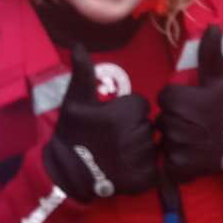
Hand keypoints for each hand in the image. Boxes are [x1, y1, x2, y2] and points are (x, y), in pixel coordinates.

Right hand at [43, 45, 158, 200]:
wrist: (67, 172)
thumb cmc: (72, 132)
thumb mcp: (76, 99)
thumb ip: (83, 72)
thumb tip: (78, 44)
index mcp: (125, 112)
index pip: (141, 106)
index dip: (127, 113)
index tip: (110, 122)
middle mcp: (136, 134)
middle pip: (148, 127)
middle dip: (134, 131)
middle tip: (113, 140)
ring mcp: (141, 158)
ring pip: (152, 147)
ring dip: (140, 151)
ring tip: (118, 155)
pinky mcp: (144, 178)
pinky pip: (155, 169)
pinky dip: (144, 170)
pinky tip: (125, 170)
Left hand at [157, 26, 222, 183]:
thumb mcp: (221, 77)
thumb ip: (211, 53)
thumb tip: (213, 26)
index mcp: (181, 101)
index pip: (165, 97)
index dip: (178, 100)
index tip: (195, 103)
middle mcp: (177, 124)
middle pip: (162, 119)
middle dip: (176, 119)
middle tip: (196, 121)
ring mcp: (179, 147)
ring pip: (164, 139)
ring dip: (175, 139)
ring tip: (195, 137)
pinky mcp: (181, 167)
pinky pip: (167, 162)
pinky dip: (176, 160)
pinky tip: (192, 153)